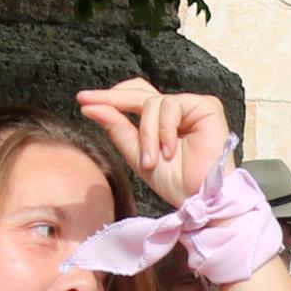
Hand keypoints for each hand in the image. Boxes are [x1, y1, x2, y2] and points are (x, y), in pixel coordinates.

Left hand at [71, 78, 234, 207]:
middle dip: (113, 99)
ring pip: (152, 103)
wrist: (199, 198)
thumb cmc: (175, 182)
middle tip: (89, 102)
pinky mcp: (206, 106)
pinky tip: (169, 151)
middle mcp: (176, 110)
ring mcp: (191, 106)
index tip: (83, 100)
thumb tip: (90, 106)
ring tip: (151, 159)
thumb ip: (117, 129)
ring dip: (147, 134)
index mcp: (160, 121)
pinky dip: (165, 130)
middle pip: (139, 92)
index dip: (110, 97)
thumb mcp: (136, 155)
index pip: (132, 98)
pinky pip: (172, 105)